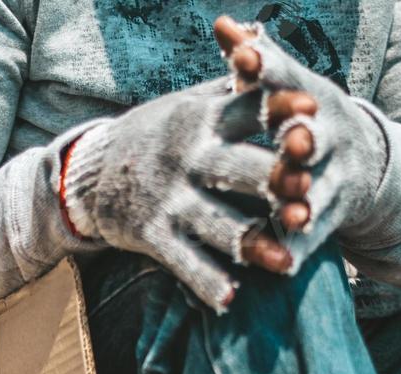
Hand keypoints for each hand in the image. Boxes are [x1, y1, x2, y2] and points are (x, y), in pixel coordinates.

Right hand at [61, 81, 306, 311]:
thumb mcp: (187, 103)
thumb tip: (270, 47)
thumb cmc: (156, 135)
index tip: (309, 108)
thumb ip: (231, 87)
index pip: (244, 111)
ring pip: (216, 223)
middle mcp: (187, 158)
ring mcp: (169, 199)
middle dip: (270, 179)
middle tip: (306, 192)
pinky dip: (205, 281)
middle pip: (235, 168)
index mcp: (202, 121)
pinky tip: (230, 300)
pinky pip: (182, 261)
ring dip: (251, 243)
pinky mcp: (152, 233)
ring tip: (284, 262)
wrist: (90, 172)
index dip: (276, 109)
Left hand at [212, 16, 382, 264]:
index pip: (286, 78)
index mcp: (308, 98)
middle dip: (303, 140)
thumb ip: (255, 61)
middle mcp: (326, 136)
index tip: (243, 57)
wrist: (364, 161)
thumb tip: (223, 24)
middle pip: (313, 137)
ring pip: (318, 191)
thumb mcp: (284, 87)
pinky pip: (314, 233)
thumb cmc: (302, 116)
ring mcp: (334, 177)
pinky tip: (285, 263)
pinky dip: (299, 247)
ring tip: (294, 215)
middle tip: (293, 139)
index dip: (266, 68)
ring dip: (306, 202)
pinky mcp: (331, 215)